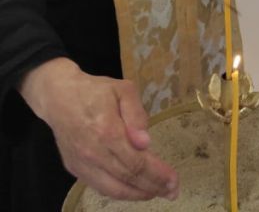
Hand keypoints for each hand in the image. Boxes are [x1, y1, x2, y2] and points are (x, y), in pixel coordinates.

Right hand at [19, 58, 177, 200]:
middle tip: (172, 191)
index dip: (158, 175)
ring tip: (156, 193)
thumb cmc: (95, 90)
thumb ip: (136, 114)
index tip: (174, 181)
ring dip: (137, 194)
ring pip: (113, 189)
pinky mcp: (75, 169)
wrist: (58, 97)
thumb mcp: (122, 89)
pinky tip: (133, 189)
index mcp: (108, 131)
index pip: (137, 162)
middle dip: (153, 187)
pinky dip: (119, 192)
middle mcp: (94, 153)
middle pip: (128, 178)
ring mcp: (83, 164)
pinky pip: (100, 187)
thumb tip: (145, 142)